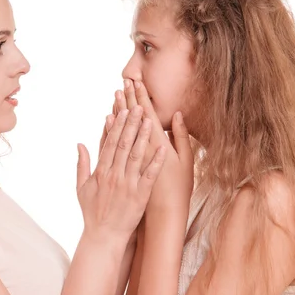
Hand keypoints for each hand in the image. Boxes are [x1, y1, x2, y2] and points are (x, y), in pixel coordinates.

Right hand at [77, 107, 165, 241]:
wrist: (104, 236)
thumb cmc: (92, 212)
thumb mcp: (81, 188)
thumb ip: (82, 164)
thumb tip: (80, 144)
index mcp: (100, 172)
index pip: (109, 143)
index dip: (116, 126)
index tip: (121, 111)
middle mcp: (114, 175)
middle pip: (124, 145)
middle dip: (131, 125)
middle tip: (138, 107)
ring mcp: (127, 185)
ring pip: (136, 156)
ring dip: (144, 137)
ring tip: (150, 121)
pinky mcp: (140, 195)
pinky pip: (150, 175)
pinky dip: (156, 161)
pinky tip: (163, 147)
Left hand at [116, 79, 193, 210]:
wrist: (164, 212)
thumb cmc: (179, 186)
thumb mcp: (186, 160)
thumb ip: (180, 136)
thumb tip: (177, 114)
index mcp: (156, 144)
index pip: (146, 115)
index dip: (140, 98)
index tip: (135, 82)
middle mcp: (140, 149)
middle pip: (131, 120)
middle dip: (127, 100)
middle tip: (122, 84)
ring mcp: (130, 159)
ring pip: (121, 131)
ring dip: (118, 113)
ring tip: (114, 97)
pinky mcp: (125, 168)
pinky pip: (115, 149)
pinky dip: (111, 133)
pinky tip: (109, 122)